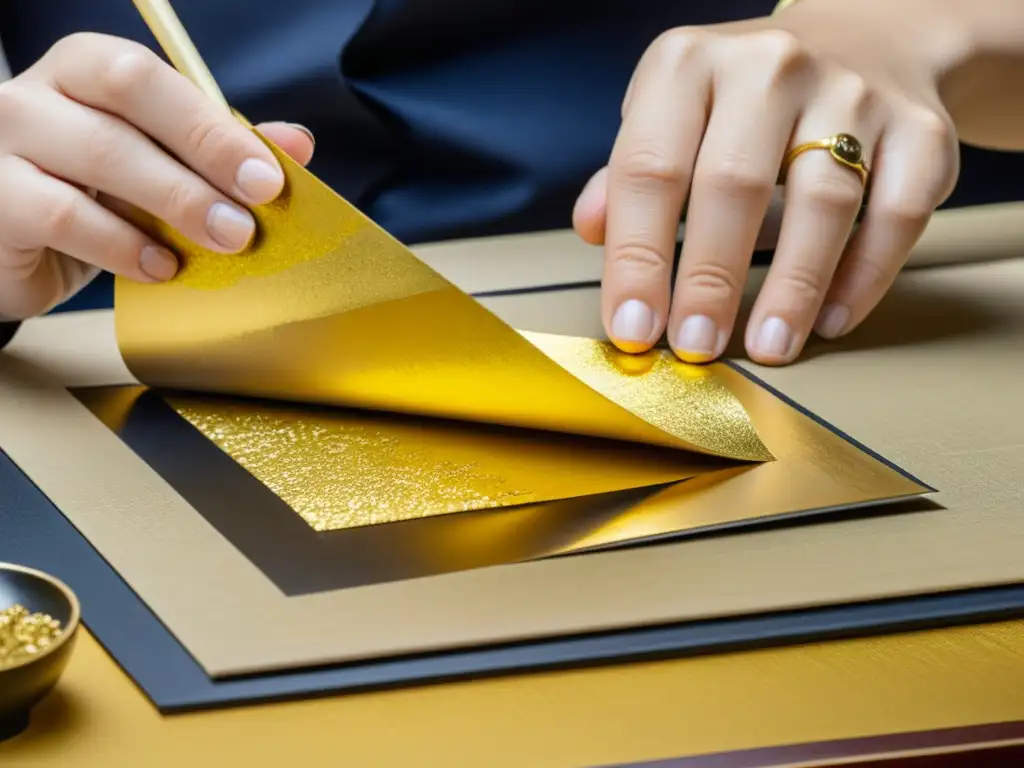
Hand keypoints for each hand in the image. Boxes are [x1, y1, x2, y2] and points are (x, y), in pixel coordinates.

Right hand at [0, 33, 314, 319]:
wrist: (9, 248)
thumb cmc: (90, 200)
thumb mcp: (155, 170)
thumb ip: (219, 151)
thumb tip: (298, 144)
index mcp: (84, 70)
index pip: (148, 76)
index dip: (213, 127)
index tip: (268, 179)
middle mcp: (36, 92)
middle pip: (126, 97)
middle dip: (204, 159)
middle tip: (251, 218)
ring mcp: (3, 143)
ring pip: (98, 156)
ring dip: (176, 204)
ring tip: (223, 244)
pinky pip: (61, 214)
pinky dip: (122, 245)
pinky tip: (160, 268)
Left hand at [574, 0, 959, 364]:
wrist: (865, 39)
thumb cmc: (743, 101)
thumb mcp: (671, 115)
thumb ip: (629, 175)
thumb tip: (592, 229)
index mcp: (688, 64)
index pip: (649, 169)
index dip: (635, 259)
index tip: (632, 327)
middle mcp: (769, 65)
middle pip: (733, 185)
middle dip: (709, 281)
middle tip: (695, 347)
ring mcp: (852, 90)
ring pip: (823, 200)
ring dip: (792, 288)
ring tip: (767, 346)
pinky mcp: (919, 127)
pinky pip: (897, 212)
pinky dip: (865, 274)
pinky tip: (831, 318)